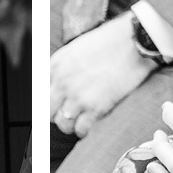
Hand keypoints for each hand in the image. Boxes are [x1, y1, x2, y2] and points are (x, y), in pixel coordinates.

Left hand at [51, 18, 153, 138]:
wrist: (134, 42)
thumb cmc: (109, 42)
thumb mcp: (76, 48)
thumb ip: (62, 68)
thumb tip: (56, 88)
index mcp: (55, 65)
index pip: (39, 94)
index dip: (48, 103)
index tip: (55, 107)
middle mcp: (62, 82)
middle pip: (48, 113)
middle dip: (58, 115)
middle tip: (70, 113)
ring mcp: (78, 97)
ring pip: (63, 124)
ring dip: (72, 124)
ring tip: (83, 118)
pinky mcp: (96, 108)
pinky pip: (82, 130)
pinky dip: (86, 129)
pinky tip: (93, 121)